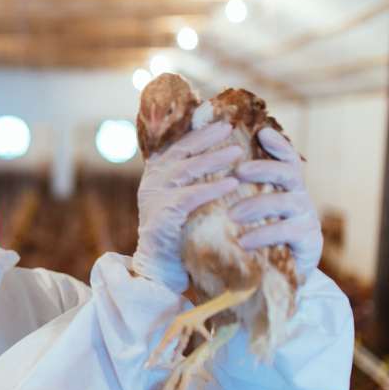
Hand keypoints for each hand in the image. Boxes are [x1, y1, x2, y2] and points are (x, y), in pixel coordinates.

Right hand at [133, 122, 242, 293]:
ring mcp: (154, 197)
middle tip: (230, 126)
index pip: (176, 145)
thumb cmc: (178, 235)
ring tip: (237, 152)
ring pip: (185, 169)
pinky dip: (212, 188)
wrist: (159, 269)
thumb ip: (191, 182)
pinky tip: (232, 184)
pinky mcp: (162, 215)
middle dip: (205, 136)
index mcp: (156, 176)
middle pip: (179, 151)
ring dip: (213, 158)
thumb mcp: (182, 202)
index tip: (219, 120)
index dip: (196, 131)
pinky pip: (190, 196)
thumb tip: (221, 158)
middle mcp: (151, 182)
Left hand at [230, 127, 321, 282]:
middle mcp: (299, 196)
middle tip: (239, 171)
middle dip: (264, 169)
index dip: (278, 145)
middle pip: (289, 173)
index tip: (263, 133)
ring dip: (259, 204)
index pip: (286, 158)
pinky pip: (287, 232)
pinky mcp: (308, 241)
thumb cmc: (254, 235)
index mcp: (285, 186)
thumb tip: (205, 165)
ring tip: (232, 214)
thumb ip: (237, 190)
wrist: (272, 276)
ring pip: (287, 201)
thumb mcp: (247, 210)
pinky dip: (264, 234)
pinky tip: (243, 241)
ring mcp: (306, 217)